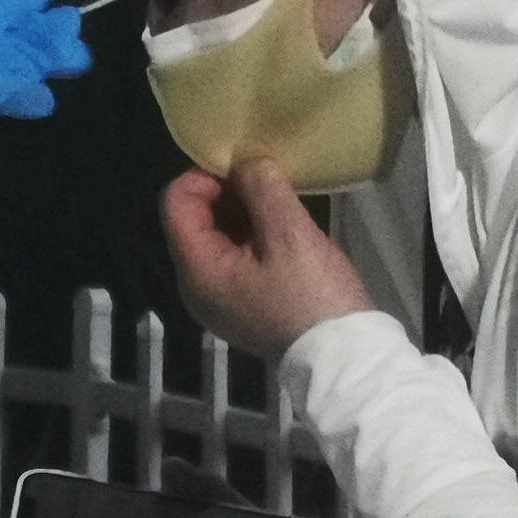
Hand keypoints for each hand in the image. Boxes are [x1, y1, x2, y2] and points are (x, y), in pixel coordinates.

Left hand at [160, 157, 372, 358]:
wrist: (342, 357)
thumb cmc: (313, 296)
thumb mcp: (290, 234)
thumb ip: (262, 189)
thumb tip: (246, 160)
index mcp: (197, 271)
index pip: (176, 203)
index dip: (204, 175)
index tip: (244, 166)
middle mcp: (196, 286)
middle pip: (192, 219)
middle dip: (224, 191)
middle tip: (266, 178)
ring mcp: (217, 298)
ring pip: (215, 236)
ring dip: (240, 210)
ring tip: (279, 198)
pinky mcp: (240, 303)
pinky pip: (233, 256)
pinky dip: (250, 233)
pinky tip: (282, 224)